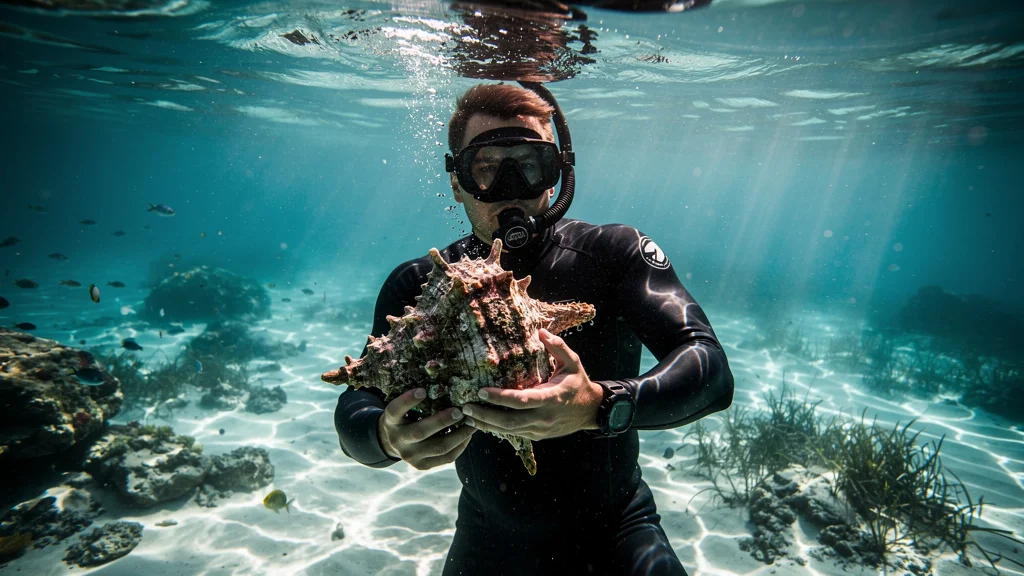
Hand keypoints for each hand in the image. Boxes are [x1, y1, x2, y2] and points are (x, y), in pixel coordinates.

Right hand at [378, 388, 476, 470]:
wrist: (392, 442)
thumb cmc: (403, 417)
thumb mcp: (402, 408)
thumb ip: (415, 401)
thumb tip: (444, 386)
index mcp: (390, 421)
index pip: (395, 410)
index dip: (408, 400)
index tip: (423, 390)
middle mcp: (398, 440)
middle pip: (420, 432)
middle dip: (442, 421)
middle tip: (459, 411)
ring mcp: (410, 456)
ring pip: (438, 447)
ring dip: (459, 435)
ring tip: (471, 423)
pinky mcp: (422, 465)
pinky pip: (446, 458)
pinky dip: (460, 446)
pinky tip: (467, 435)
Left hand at [460, 328, 602, 440]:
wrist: (591, 411)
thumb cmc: (578, 383)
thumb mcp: (573, 362)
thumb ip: (558, 346)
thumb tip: (541, 331)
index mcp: (552, 398)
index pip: (522, 400)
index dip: (500, 398)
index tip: (481, 391)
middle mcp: (544, 417)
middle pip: (510, 420)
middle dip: (486, 415)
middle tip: (465, 407)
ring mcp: (540, 429)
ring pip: (509, 430)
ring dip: (486, 425)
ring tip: (466, 416)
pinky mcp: (537, 435)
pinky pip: (513, 434)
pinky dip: (496, 429)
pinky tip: (481, 423)